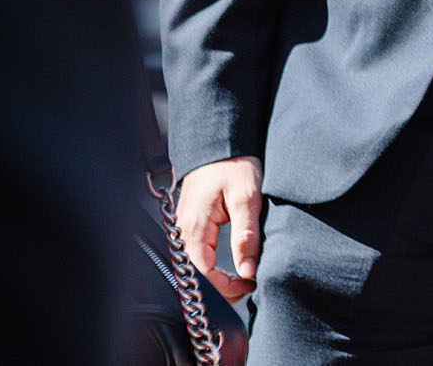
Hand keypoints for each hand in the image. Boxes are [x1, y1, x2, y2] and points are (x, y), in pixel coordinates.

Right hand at [175, 155, 263, 300]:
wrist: (222, 145)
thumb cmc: (234, 166)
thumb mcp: (246, 198)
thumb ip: (246, 236)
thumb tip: (247, 272)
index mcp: (194, 228)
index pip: (203, 273)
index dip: (226, 286)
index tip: (250, 285)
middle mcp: (182, 233)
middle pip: (196, 275)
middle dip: (221, 288)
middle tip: (248, 288)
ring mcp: (183, 231)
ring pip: (196, 267)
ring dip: (216, 279)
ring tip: (242, 281)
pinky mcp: (189, 227)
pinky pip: (196, 256)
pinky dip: (211, 268)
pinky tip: (228, 271)